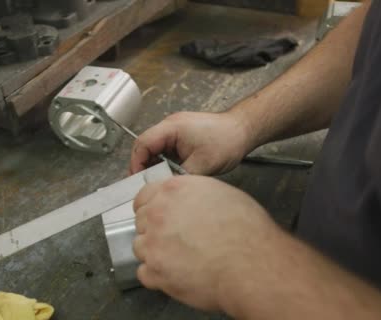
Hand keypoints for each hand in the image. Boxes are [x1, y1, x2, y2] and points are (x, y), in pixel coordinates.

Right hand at [129, 112, 252, 175]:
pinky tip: (172, 173)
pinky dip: (166, 162)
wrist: (244, 130)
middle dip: (145, 166)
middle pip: (146, 146)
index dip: (137, 163)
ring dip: (156, 164)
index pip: (142, 143)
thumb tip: (165, 188)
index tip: (138, 179)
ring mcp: (176, 130)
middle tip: (147, 183)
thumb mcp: (201, 166)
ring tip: (161, 179)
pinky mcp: (183, 136)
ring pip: (156, 149)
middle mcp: (170, 125)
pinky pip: (166, 149)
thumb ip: (179, 177)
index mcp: (171, 128)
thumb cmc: (227, 140)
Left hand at [132, 175, 279, 311]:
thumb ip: (193, 195)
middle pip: (141, 222)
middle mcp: (158, 213)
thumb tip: (188, 203)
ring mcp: (153, 243)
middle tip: (176, 240)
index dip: (152, 208)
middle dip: (155, 230)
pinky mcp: (155, 271)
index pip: (144, 196)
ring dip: (155, 253)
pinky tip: (177, 273)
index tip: (158, 217)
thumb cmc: (246, 230)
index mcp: (173, 190)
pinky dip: (157, 275)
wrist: (251, 263)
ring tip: (180, 259)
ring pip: (140, 247)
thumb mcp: (221, 194)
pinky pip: (144, 273)